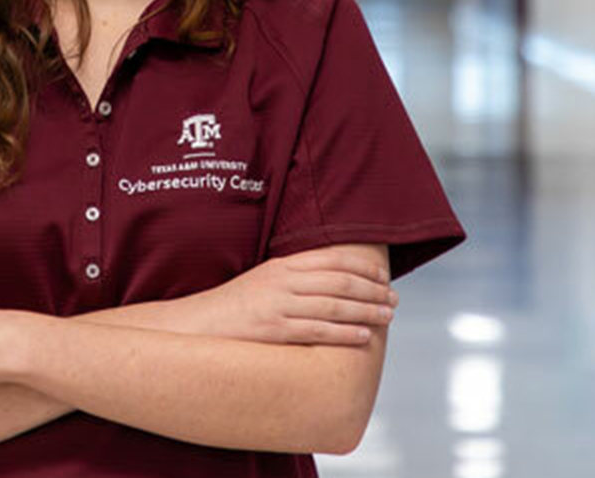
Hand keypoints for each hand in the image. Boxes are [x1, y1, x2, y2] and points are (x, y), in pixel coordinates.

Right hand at [192, 249, 396, 345]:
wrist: (201, 325)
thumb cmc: (236, 306)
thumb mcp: (265, 280)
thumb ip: (295, 276)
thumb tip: (331, 280)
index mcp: (283, 265)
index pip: (332, 259)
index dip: (363, 266)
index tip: (384, 275)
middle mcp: (283, 281)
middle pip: (340, 281)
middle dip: (372, 290)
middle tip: (393, 299)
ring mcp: (278, 305)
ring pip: (334, 305)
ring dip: (366, 310)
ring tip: (387, 317)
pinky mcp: (274, 330)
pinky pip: (317, 330)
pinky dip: (344, 332)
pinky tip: (363, 336)